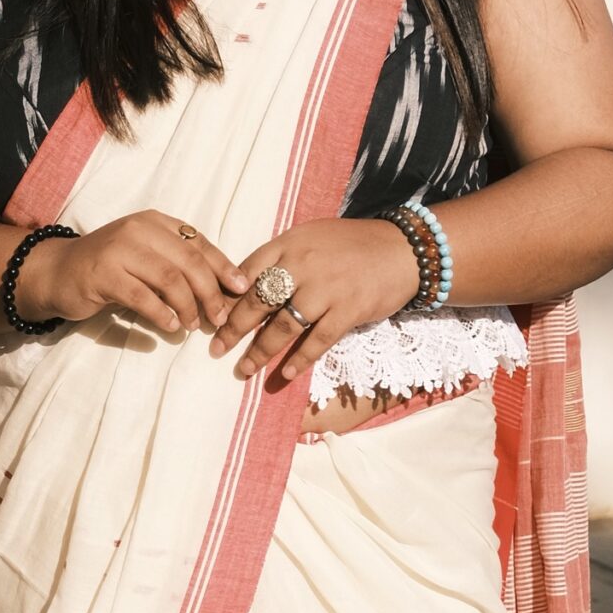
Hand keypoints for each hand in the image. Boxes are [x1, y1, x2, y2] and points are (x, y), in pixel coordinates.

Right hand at [18, 212, 249, 333]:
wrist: (56, 272)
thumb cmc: (108, 269)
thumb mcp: (145, 258)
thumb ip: (176, 265)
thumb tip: (221, 290)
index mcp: (154, 222)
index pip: (198, 243)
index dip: (223, 266)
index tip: (240, 289)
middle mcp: (139, 230)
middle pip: (189, 262)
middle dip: (210, 293)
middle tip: (219, 318)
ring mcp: (119, 250)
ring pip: (169, 279)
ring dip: (188, 306)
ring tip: (193, 326)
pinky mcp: (103, 274)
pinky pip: (143, 297)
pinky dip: (162, 314)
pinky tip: (171, 327)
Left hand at [210, 218, 423, 380]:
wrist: (402, 249)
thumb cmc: (351, 245)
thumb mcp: (310, 238)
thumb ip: (280, 258)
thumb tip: (243, 286)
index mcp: (289, 243)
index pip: (246, 271)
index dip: (226, 297)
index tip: (210, 317)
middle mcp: (303, 264)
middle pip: (258, 301)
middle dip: (233, 328)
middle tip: (216, 349)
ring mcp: (326, 289)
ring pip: (283, 326)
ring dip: (260, 351)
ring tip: (244, 369)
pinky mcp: (348, 310)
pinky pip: (317, 340)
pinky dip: (300, 359)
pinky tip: (285, 374)